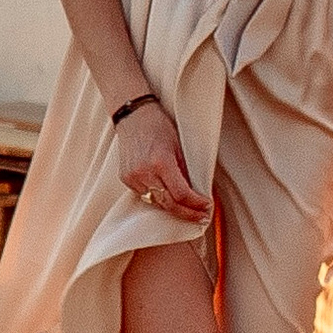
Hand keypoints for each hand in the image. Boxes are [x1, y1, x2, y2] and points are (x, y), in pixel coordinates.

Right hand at [115, 102, 210, 224]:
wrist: (133, 115)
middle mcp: (144, 173)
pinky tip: (169, 196)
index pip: (181, 194)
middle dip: (187, 213)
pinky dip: (159, 197)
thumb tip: (197, 192)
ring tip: (189, 209)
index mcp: (161, 162)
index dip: (196, 205)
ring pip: (156, 203)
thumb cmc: (159, 125)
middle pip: (168, 204)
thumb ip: (186, 171)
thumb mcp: (179, 146)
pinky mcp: (125, 179)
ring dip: (173, 207)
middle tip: (202, 217)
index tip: (207, 207)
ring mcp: (132, 177)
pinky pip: (145, 195)